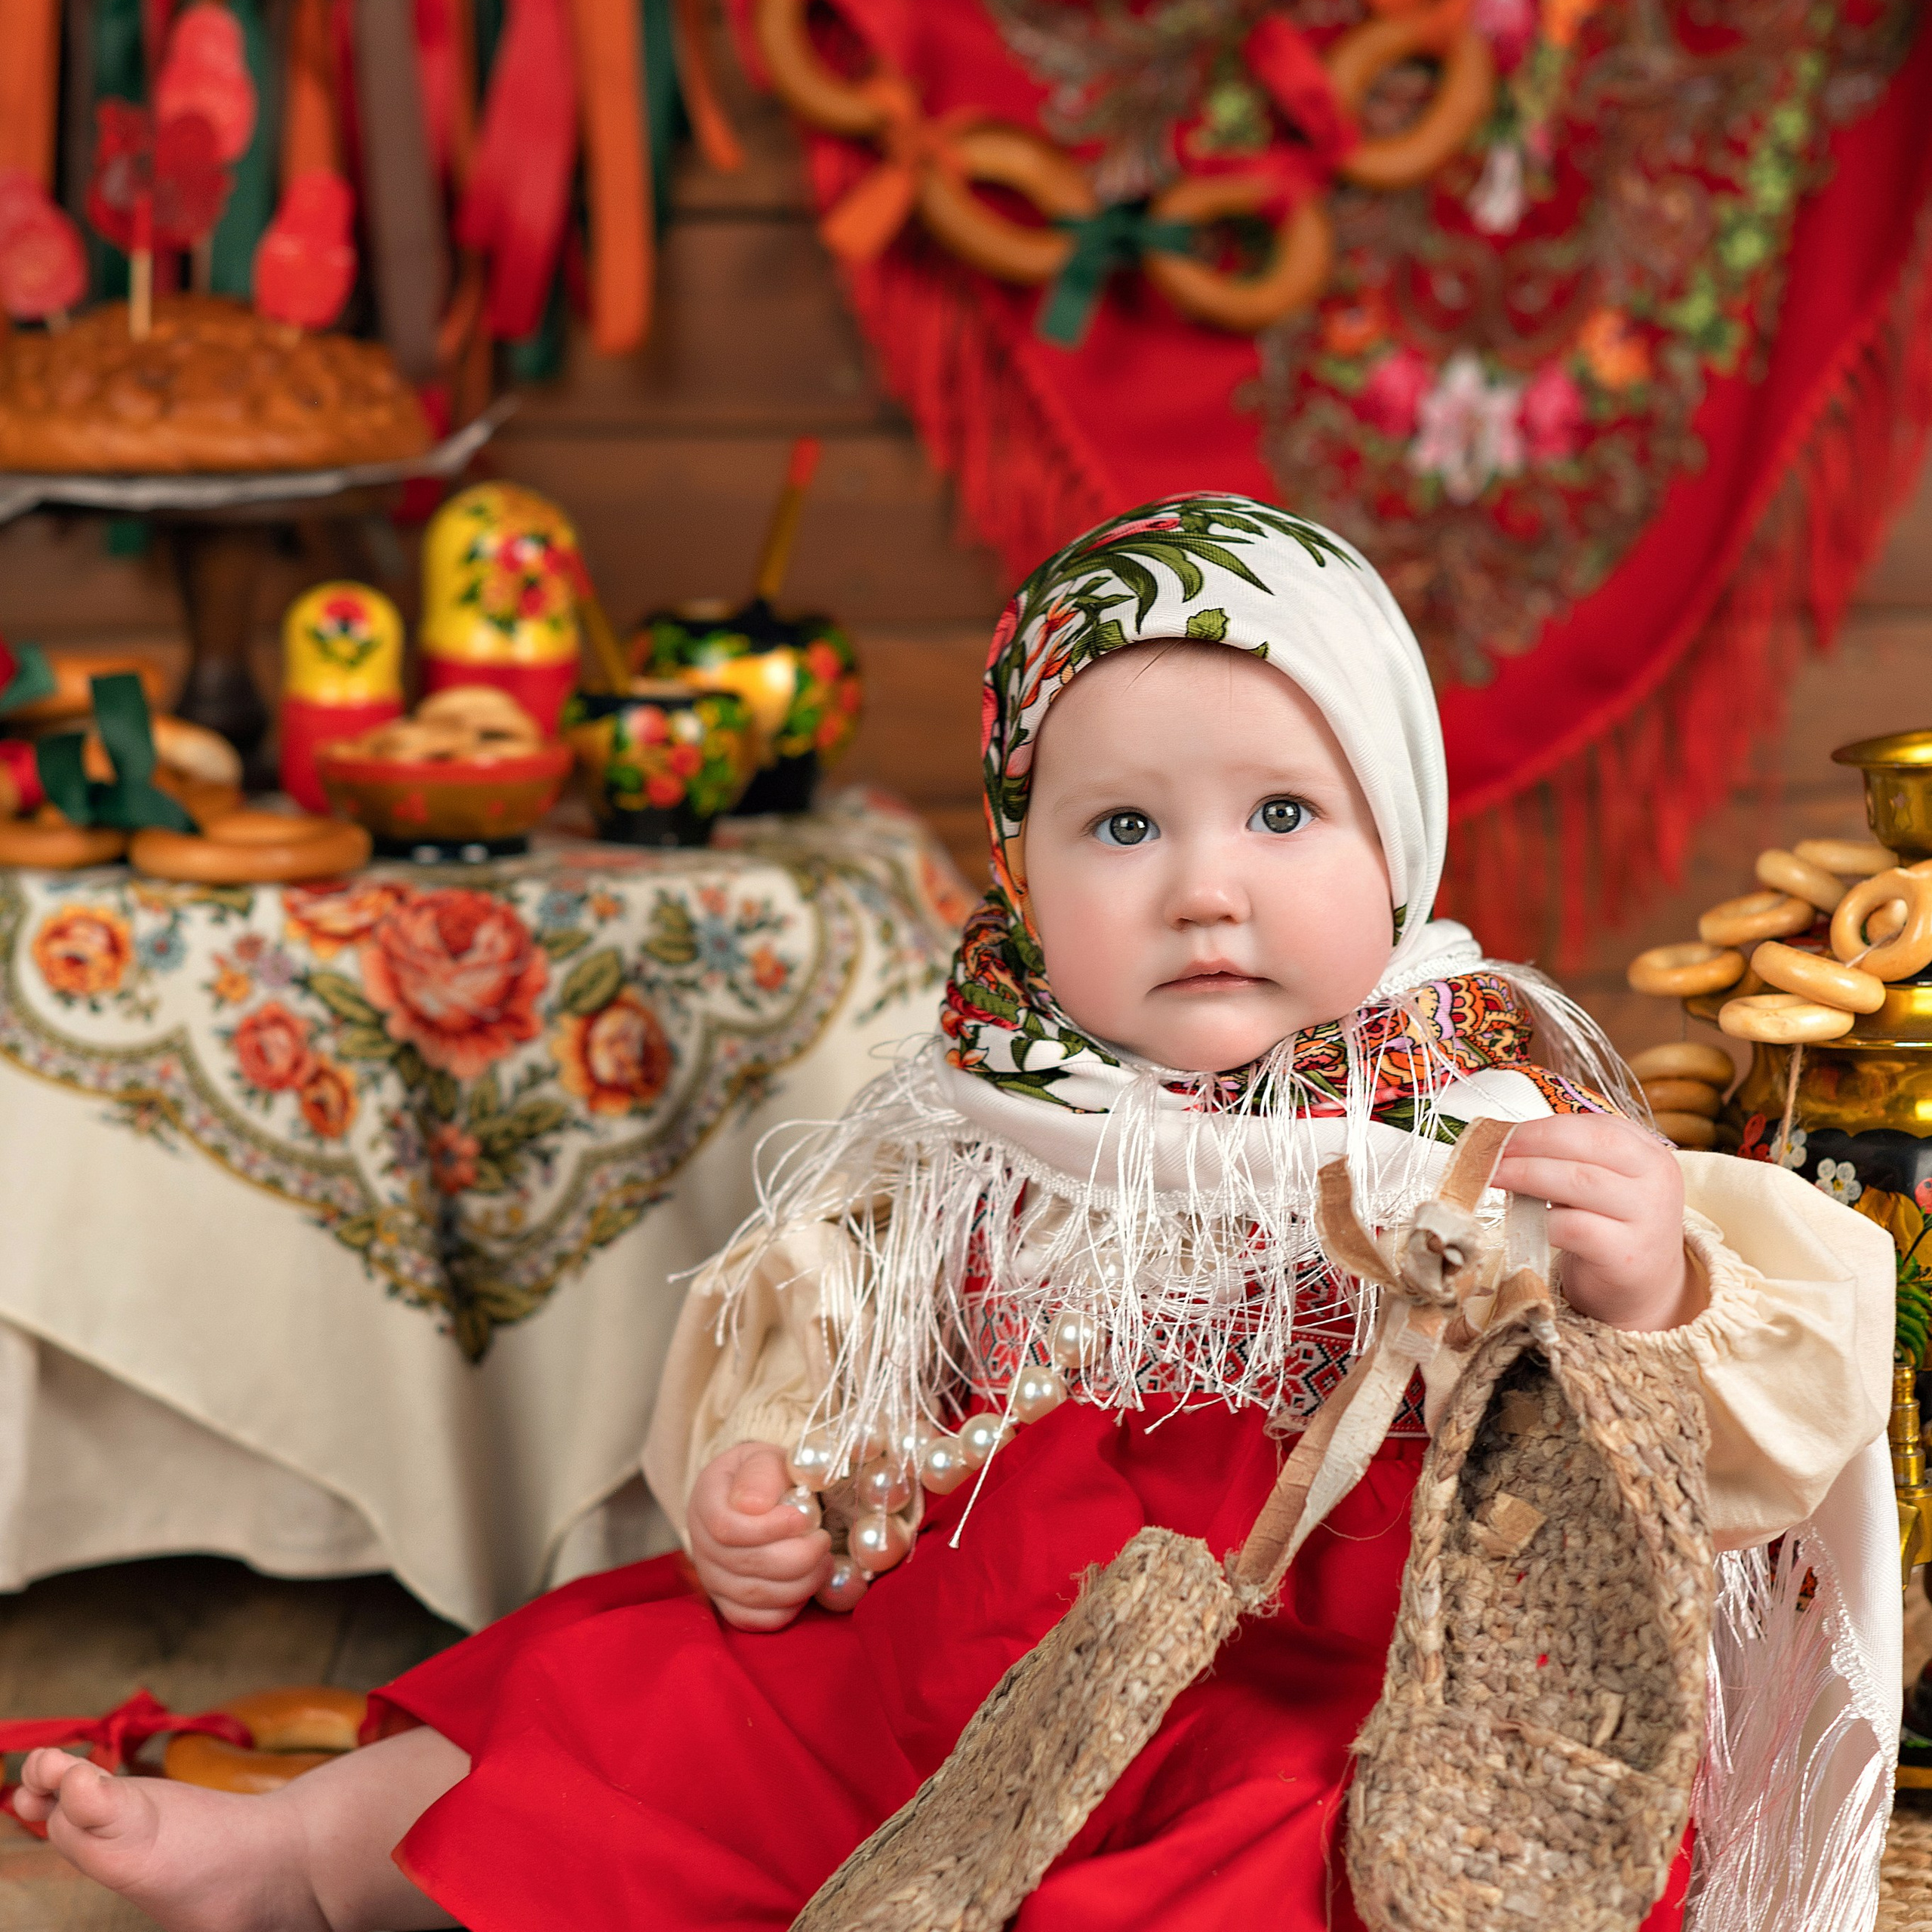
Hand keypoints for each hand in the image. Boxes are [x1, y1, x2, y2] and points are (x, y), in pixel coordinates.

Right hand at [688, 1441, 830, 1631]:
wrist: (754, 1495)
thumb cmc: (763, 1477)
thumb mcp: (764, 1459)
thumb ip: (761, 1474)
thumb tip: (754, 1506)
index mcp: (706, 1502)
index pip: (726, 1527)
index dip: (767, 1529)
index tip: (803, 1518)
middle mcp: (701, 1544)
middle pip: (744, 1565)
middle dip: (795, 1557)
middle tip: (823, 1540)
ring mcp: (712, 1578)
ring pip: (753, 1596)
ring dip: (799, 1583)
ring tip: (823, 1560)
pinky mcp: (727, 1602)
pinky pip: (754, 1619)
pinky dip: (786, 1608)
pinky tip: (806, 1584)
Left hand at [1491, 1114, 1702, 1332]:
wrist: (1643, 1288)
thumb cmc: (1609, 1227)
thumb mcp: (1597, 1184)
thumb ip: (1567, 1159)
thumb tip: (1505, 1139)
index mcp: (1649, 1154)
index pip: (1595, 1126)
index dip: (1543, 1126)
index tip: (1503, 1131)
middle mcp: (1657, 1181)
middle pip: (1588, 1145)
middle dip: (1532, 1143)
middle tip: (1491, 1151)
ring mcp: (1647, 1219)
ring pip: (1580, 1181)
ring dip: (1526, 1175)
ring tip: (1494, 1177)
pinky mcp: (1627, 1255)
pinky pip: (1575, 1227)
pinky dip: (1542, 1220)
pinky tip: (1524, 1221)